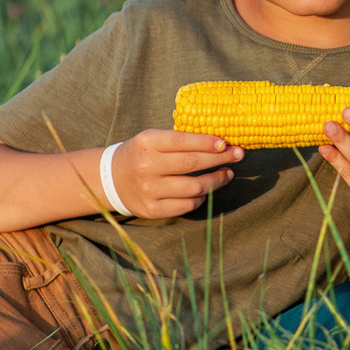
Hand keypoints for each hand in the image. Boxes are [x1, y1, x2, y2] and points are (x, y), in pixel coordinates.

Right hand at [108, 128, 244, 218]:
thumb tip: (220, 142)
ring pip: (194, 188)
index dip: (208, 143)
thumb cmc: (141, 154)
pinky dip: (201, 198)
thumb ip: (180, 140)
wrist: (110, 179)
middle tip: (238, 155)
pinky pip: (186, 205)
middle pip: (192, 164)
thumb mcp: (153, 139)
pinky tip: (206, 190)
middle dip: (220, 159)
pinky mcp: (152, 210)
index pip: (184, 142)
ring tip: (227, 173)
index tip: (226, 143)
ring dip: (216, 180)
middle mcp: (147, 167)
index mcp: (147, 143)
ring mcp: (150, 191)